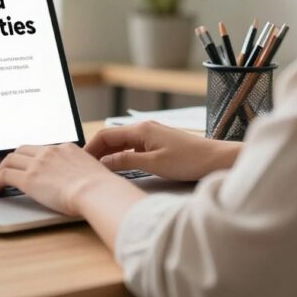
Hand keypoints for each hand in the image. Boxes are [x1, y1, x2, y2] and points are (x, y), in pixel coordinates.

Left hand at [0, 143, 131, 215]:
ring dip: (2, 169)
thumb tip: (83, 182)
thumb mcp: (93, 172)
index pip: (42, 148)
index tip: (28, 163)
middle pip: (22, 149)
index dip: (32, 156)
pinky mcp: (28, 178)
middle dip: (13, 159)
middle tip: (9, 169)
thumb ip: (83, 173)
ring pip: (10, 159)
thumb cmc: (101, 189)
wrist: (96, 191)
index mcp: (66, 149)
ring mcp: (38, 164)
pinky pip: (5, 175)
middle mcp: (50, 152)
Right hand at [85, 121, 240, 181]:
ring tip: (99, 168)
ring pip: (122, 142)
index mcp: (141, 130)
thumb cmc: (189, 161)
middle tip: (86, 167)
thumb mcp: (154, 164)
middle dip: (97, 150)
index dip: (91, 147)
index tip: (81, 160)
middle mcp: (144, 128)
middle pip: (112, 137)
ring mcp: (151, 135)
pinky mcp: (158, 143)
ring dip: (109, 153)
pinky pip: (133, 146)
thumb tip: (104, 161)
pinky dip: (122, 155)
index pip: (106, 135)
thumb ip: (126, 161)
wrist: (215, 159)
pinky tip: (119, 166)